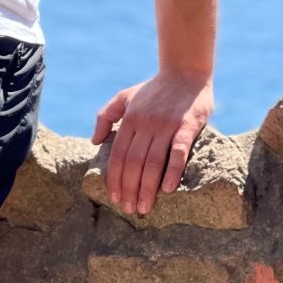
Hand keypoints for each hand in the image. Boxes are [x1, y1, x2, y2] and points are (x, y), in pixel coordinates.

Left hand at [91, 69, 213, 215]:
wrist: (185, 72)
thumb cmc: (154, 89)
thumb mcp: (125, 96)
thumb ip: (106, 116)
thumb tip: (95, 142)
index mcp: (130, 119)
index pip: (118, 154)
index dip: (115, 178)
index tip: (114, 198)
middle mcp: (145, 123)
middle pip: (133, 161)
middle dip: (129, 188)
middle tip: (129, 210)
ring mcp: (166, 125)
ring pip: (153, 161)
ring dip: (147, 187)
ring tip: (144, 207)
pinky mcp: (187, 126)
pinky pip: (178, 152)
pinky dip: (172, 171)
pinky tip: (167, 189)